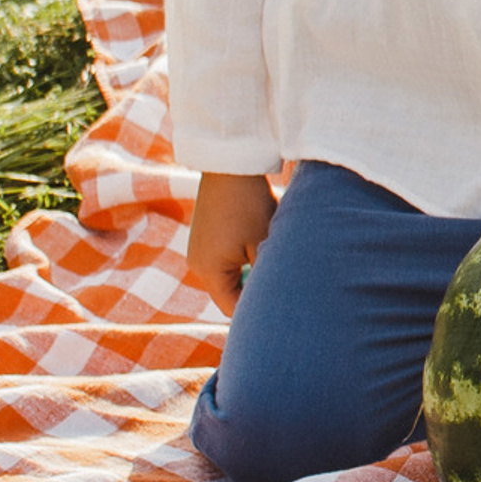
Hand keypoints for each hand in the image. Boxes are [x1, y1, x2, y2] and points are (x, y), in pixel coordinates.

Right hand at [186, 171, 276, 314]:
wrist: (230, 166)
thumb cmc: (250, 205)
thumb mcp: (263, 243)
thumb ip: (266, 274)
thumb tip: (276, 298)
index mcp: (209, 272)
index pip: (232, 308)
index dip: (255, 314)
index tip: (280, 315)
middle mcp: (197, 265)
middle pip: (229, 295)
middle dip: (253, 294)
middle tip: (283, 294)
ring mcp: (198, 251)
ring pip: (228, 278)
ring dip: (250, 276)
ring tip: (273, 267)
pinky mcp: (204, 239)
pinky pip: (224, 262)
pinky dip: (242, 261)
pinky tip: (260, 250)